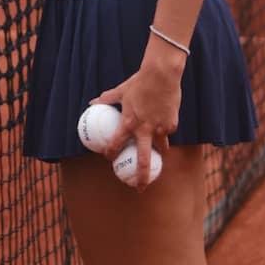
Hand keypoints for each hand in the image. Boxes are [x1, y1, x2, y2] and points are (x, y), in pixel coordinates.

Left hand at [92, 59, 181, 186]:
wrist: (162, 75)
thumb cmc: (139, 82)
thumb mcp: (120, 90)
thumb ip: (106, 99)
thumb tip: (92, 102)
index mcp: (129, 122)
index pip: (116, 144)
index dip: (110, 153)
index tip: (109, 159)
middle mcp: (145, 129)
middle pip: (143, 160)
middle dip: (142, 177)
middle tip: (139, 188)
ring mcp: (161, 128)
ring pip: (161, 149)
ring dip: (158, 156)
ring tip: (158, 164)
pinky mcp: (172, 124)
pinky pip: (167, 133)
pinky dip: (165, 133)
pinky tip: (164, 131)